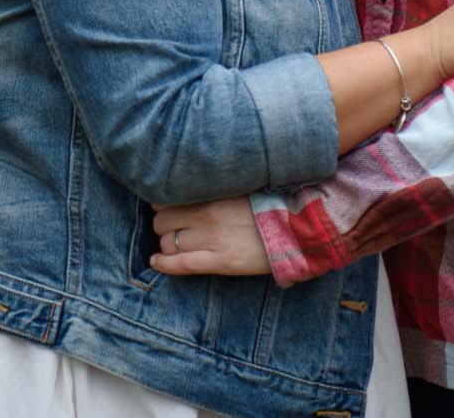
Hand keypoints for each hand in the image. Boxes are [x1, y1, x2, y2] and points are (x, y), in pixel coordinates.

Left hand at [149, 198, 268, 276]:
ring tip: (174, 246)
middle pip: (163, 221)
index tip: (165, 209)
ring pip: (168, 243)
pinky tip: (156, 262)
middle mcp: (207, 215)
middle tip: (173, 230)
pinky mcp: (220, 261)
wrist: (297, 228)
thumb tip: (195, 191)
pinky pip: (181, 264)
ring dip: (168, 245)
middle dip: (164, 227)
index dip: (163, 207)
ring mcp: (212, 239)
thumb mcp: (239, 188)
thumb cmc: (270, 206)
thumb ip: (214, 191)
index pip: (169, 200)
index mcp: (212, 195)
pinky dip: (163, 264)